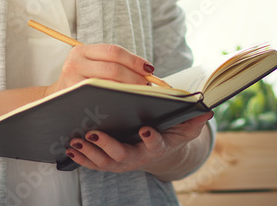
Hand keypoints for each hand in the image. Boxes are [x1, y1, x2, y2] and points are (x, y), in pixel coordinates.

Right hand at [43, 43, 154, 97]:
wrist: (54, 100)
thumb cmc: (81, 80)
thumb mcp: (90, 64)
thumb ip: (112, 62)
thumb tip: (146, 70)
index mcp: (81, 50)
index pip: (114, 51)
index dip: (134, 60)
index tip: (149, 69)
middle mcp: (74, 63)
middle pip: (113, 69)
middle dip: (135, 77)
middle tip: (147, 85)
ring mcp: (73, 82)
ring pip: (109, 85)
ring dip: (129, 89)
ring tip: (140, 93)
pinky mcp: (74, 99)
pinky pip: (102, 99)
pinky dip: (118, 100)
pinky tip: (126, 102)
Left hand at [64, 112, 212, 176]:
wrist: (159, 150)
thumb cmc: (171, 132)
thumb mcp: (186, 127)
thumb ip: (194, 120)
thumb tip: (206, 112)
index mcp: (158, 146)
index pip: (156, 144)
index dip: (151, 139)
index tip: (145, 129)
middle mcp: (139, 157)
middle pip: (122, 156)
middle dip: (107, 146)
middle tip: (94, 133)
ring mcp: (123, 162)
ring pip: (104, 162)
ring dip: (89, 152)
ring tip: (77, 139)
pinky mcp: (109, 162)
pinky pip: (93, 163)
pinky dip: (81, 158)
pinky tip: (70, 148)